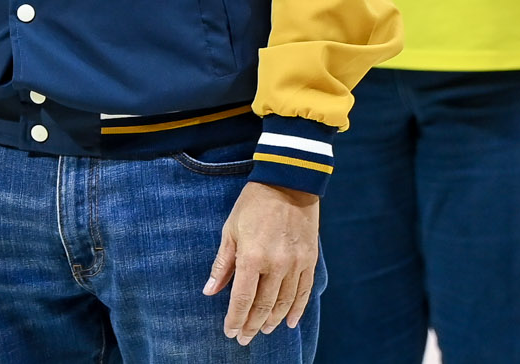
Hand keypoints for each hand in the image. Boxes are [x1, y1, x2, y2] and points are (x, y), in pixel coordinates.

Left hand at [203, 181, 319, 344]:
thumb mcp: (230, 230)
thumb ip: (222, 264)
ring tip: (263, 330)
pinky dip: (297, 309)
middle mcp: (276, 265)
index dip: (235, 318)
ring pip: (284, 303)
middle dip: (252, 324)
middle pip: (263, 306)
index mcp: (252, 257)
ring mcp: (295, 264)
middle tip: (244, 338)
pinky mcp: (309, 260)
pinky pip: (304, 292)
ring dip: (273, 320)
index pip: (241, 298)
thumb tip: (209, 291)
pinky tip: (290, 321)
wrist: (288, 182)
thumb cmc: (253, 204)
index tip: (230, 332)